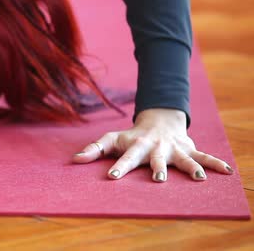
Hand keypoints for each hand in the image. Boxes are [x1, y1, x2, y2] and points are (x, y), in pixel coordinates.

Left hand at [72, 108, 233, 181]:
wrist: (159, 120)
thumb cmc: (131, 135)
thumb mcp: (111, 139)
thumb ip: (94, 149)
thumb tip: (74, 160)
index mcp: (135, 146)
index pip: (126, 158)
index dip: (119, 166)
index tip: (112, 177)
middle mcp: (155, 147)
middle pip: (155, 159)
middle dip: (157, 168)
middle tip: (159, 179)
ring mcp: (174, 149)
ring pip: (183, 158)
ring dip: (190, 167)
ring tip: (198, 177)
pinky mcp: (188, 149)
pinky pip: (204, 156)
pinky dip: (215, 163)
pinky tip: (226, 171)